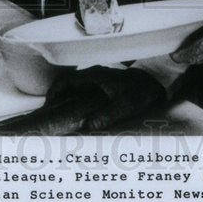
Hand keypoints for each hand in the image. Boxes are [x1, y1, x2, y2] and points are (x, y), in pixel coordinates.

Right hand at [43, 66, 166, 131]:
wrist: (154, 82)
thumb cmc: (141, 92)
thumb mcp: (126, 105)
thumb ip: (108, 115)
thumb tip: (89, 127)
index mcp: (95, 76)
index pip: (67, 79)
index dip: (54, 91)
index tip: (48, 104)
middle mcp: (93, 74)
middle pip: (67, 82)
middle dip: (56, 96)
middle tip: (50, 113)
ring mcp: (97, 78)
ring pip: (73, 86)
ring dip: (65, 98)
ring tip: (60, 115)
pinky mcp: (101, 83)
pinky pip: (81, 89)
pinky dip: (74, 98)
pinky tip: (76, 113)